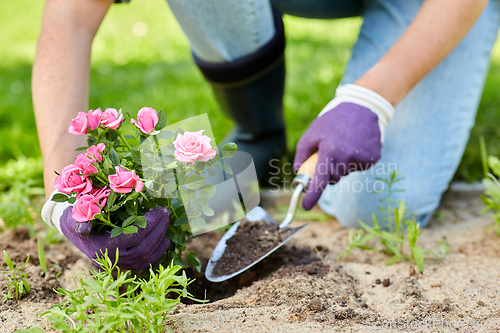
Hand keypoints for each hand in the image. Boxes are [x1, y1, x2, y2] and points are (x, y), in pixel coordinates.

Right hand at [59, 206, 170, 270]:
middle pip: (143, 246)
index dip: (148, 223)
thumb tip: (84, 228)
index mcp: (102, 249)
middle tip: (166, 213)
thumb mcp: (72, 217)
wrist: (73, 231)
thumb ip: (78, 221)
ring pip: (146, 254)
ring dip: (160, 237)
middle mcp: (112, 260)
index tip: (158, 209)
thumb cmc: (75, 219)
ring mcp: (119, 264)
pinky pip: (145, 262)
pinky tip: (166, 240)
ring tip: (166, 221)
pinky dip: (158, 252)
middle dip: (158, 228)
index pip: (131, 236)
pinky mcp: (125, 265)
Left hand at [294, 84, 392, 209]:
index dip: (312, 196)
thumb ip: (302, 154)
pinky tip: (355, 144)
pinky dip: (355, 159)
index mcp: (329, 153)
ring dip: (342, 163)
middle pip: (333, 178)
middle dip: (328, 170)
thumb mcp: (311, 133)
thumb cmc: (333, 121)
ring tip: (344, 143)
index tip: (306, 206)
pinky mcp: (373, 158)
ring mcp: (362, 159)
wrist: (362, 107)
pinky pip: (359, 166)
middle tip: (329, 152)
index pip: (319, 181)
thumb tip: (298, 171)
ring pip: (346, 172)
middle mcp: (346, 159)